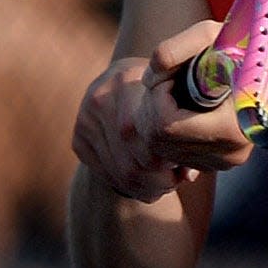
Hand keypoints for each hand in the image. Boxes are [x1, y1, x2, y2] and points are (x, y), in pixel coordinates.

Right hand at [73, 56, 182, 203]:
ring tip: (163, 185)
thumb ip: (185, 127)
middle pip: (135, 159)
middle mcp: (102, 98)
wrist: (119, 81)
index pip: (151, 136)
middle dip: (160, 179)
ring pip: (121, 173)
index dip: (172, 159)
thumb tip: (189, 175)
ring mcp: (86, 120)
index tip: (185, 165)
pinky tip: (144, 184)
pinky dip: (129, 187)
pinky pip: (106, 175)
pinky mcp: (78, 139)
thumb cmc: (160, 90)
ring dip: (146, 187)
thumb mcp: (178, 94)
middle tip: (175, 181)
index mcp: (129, 80)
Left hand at [141, 22, 254, 173]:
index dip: (161, 96)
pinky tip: (186, 110)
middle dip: (156, 106)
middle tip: (170, 80)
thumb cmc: (238, 47)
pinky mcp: (218, 165)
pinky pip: (174, 155)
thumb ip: (176, 48)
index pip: (168, 124)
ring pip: (163, 149)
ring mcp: (225, 162)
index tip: (172, 76)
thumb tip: (152, 74)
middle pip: (160, 139)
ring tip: (179, 92)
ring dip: (160, 118)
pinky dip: (169, 132)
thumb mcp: (209, 36)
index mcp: (235, 127)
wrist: (266, 68)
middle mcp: (233, 153)